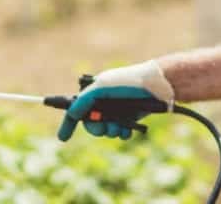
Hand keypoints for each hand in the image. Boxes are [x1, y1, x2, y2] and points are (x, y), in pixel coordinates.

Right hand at [56, 60, 173, 140]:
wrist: (157, 86)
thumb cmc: (128, 83)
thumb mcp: (102, 87)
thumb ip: (84, 100)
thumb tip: (71, 114)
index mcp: (94, 91)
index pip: (76, 109)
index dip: (69, 123)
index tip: (63, 138)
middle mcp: (104, 102)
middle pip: (91, 124)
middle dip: (97, 128)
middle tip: (105, 128)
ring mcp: (117, 110)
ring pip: (106, 130)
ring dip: (111, 131)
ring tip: (120, 127)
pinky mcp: (130, 117)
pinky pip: (120, 132)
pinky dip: (122, 133)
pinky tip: (128, 131)